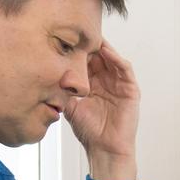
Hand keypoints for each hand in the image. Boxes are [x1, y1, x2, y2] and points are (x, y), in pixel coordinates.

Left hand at [65, 41, 138, 179]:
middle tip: (79, 30)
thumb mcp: (71, 106)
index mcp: (92, 84)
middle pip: (99, 56)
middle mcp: (106, 82)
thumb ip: (64, 90)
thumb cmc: (89, 131)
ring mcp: (119, 85)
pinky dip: (116, 58)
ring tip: (93, 36)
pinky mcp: (131, 90)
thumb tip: (49, 74)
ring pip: (112, 59)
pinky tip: (106, 51)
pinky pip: (125, 69)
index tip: (66, 38)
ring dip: (103, 47)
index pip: (86, 62)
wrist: (104, 149)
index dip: (77, 50)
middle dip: (90, 44)